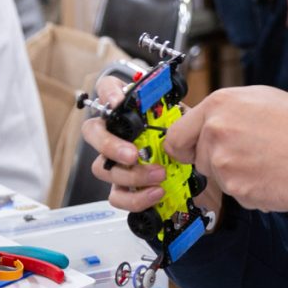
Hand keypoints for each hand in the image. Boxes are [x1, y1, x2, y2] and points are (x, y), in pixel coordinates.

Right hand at [81, 76, 222, 214]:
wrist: (194, 169)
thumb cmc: (182, 138)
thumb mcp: (184, 122)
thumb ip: (178, 115)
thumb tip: (181, 116)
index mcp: (128, 111)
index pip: (107, 89)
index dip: (108, 93)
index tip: (117, 102)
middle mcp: (114, 133)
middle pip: (93, 132)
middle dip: (110, 145)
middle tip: (132, 155)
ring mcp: (114, 161)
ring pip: (103, 168)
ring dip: (131, 174)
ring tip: (158, 175)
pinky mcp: (121, 186)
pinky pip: (117, 196)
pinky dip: (136, 197)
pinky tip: (155, 193)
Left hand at [164, 86, 287, 212]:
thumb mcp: (262, 99)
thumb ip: (226, 111)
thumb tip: (205, 125)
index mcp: (220, 105)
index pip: (176, 136)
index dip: (186, 148)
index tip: (192, 153)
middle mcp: (216, 132)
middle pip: (199, 160)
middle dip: (219, 161)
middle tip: (252, 153)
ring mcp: (225, 163)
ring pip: (218, 179)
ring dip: (237, 176)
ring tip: (268, 161)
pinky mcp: (238, 190)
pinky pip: (237, 195)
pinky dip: (252, 190)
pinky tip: (273, 176)